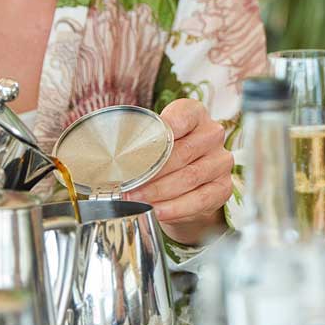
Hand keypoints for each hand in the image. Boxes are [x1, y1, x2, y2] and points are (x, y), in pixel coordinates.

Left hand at [125, 98, 233, 245]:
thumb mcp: (154, 139)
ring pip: (190, 177)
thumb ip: (139, 140)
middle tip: (127, 184)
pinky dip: (175, 208)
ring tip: (135, 198)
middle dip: (152, 171)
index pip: (182, 117)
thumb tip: (101, 152)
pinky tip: (157, 211)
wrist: (188, 182)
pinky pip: (199, 200)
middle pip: (183, 152)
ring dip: (159, 192)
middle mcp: (212, 134)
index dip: (162, 131)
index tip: (140, 147)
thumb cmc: (166, 155)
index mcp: (195, 113)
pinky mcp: (223, 187)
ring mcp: (220, 161)